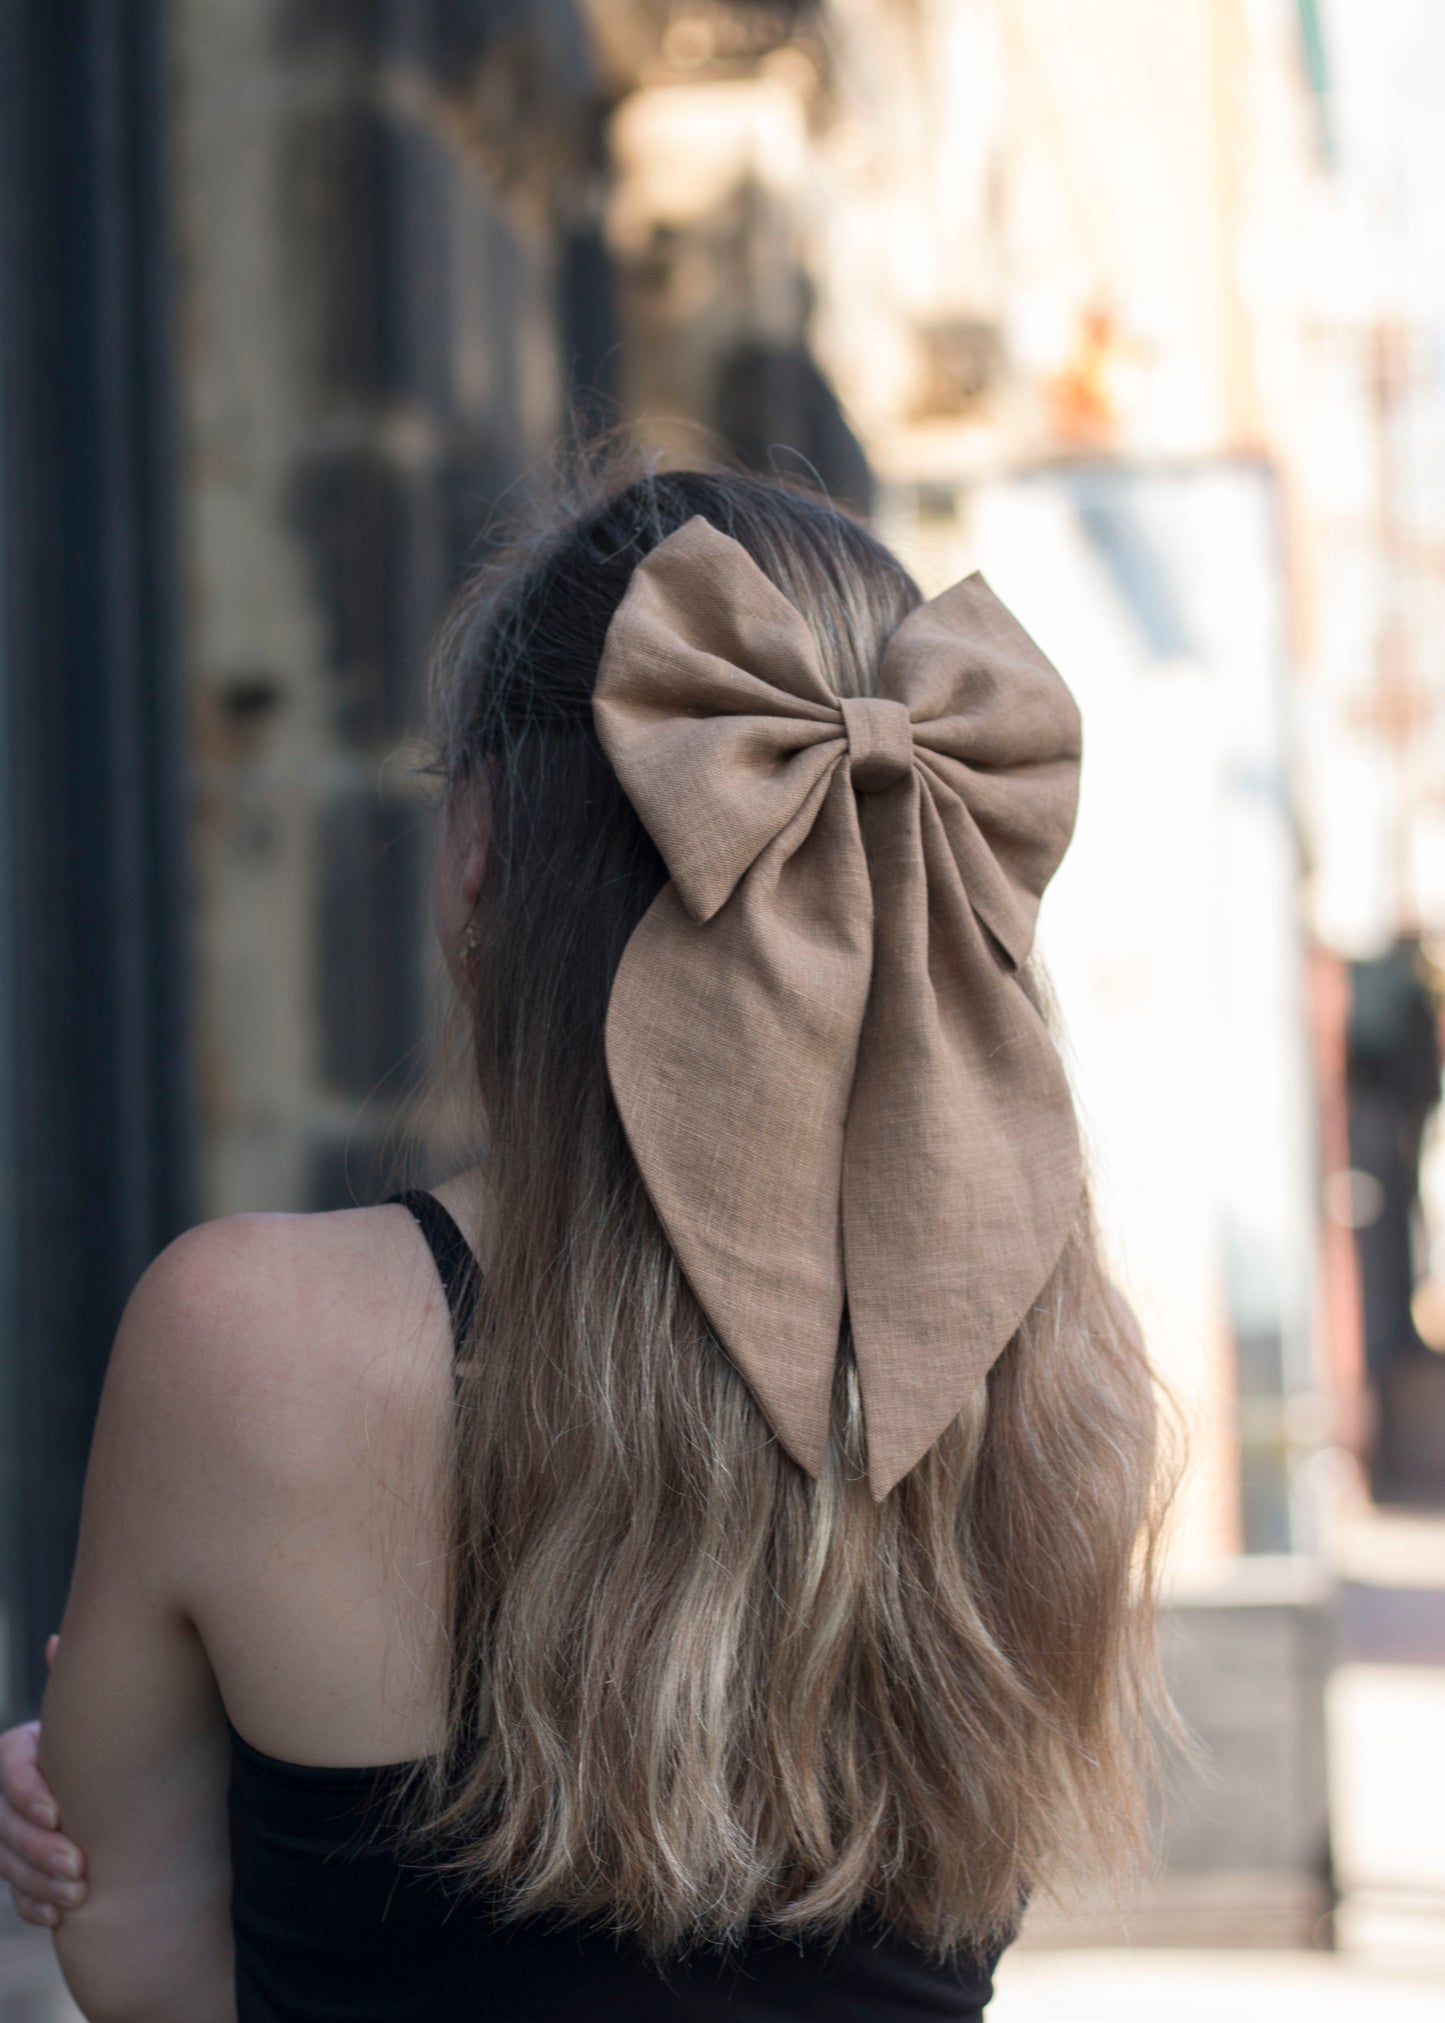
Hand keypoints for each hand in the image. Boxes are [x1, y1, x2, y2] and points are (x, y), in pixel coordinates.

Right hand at [0, 1637, 86, 1926]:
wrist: (118, 1780)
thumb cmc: (108, 1738)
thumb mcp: (93, 1714)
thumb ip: (77, 1685)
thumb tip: (58, 1640)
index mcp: (19, 1749)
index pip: (8, 1770)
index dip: (27, 1793)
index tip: (59, 1812)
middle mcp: (6, 1793)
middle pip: (3, 1824)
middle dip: (37, 1848)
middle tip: (79, 1866)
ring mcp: (8, 1833)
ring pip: (5, 1862)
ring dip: (37, 1881)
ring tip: (79, 1894)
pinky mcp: (20, 1868)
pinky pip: (15, 1892)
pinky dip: (34, 1905)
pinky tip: (58, 1915)